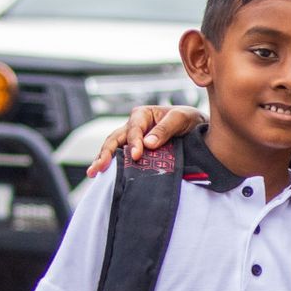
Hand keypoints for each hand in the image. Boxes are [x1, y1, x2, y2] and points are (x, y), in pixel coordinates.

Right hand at [86, 104, 205, 176]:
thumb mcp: (181, 119)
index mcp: (142, 115)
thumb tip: (148, 144)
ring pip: (113, 149)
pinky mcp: (136, 152)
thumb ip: (165, 130)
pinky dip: (112, 166)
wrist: (197, 128)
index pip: (134, 130)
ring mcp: (132, 140)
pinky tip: (104, 176)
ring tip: (93, 173)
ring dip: (102, 160)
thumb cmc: (189, 119)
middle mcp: (133, 126)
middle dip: (105, 153)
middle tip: (98, 167)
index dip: (134, 143)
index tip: (137, 156)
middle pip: (115, 139)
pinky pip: (121, 158)